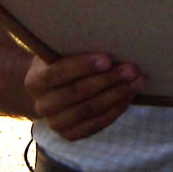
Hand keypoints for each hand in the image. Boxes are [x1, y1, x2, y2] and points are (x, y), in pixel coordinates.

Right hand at [25, 53, 146, 140]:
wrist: (48, 90)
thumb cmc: (61, 63)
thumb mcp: (59, 52)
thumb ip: (73, 47)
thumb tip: (107, 36)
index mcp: (35, 81)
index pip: (58, 73)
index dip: (83, 66)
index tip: (107, 59)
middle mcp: (42, 105)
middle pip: (77, 93)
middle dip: (108, 80)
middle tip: (131, 69)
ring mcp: (55, 123)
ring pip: (89, 110)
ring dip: (116, 95)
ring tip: (137, 81)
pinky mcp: (70, 135)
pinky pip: (96, 125)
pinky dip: (115, 110)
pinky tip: (129, 96)